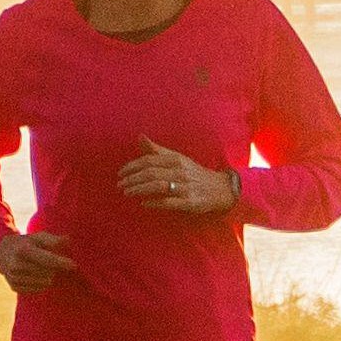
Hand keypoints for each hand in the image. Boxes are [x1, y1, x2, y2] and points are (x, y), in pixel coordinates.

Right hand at [0, 232, 77, 293]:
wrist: (3, 252)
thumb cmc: (27, 243)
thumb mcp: (38, 237)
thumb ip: (53, 240)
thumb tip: (68, 241)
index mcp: (23, 250)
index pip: (46, 259)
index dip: (61, 262)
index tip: (73, 265)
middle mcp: (16, 265)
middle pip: (48, 272)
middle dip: (54, 268)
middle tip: (51, 262)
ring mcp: (14, 277)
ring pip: (44, 282)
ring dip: (48, 276)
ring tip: (43, 268)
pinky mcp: (14, 287)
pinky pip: (37, 289)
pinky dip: (41, 283)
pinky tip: (36, 275)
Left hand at [120, 138, 238, 214]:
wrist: (220, 188)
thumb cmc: (193, 173)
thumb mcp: (177, 158)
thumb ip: (157, 150)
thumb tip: (139, 137)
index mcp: (176, 159)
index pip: (149, 160)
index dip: (132, 167)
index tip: (120, 174)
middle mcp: (180, 171)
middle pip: (151, 173)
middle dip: (132, 179)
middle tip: (120, 185)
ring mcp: (185, 187)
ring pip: (157, 186)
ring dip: (139, 190)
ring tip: (127, 193)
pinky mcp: (190, 202)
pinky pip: (168, 202)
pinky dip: (154, 202)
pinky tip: (144, 203)